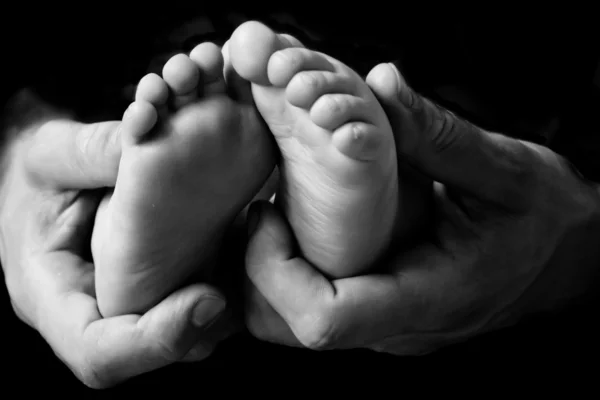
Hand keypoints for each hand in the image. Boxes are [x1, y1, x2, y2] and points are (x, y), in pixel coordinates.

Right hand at [0, 90, 232, 387]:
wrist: (51, 175)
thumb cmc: (41, 169)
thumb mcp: (50, 151)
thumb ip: (93, 150)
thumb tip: (150, 137)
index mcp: (50, 294)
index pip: (99, 353)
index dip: (157, 341)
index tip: (210, 299)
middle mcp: (94, 312)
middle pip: (153, 354)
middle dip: (204, 326)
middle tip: (245, 280)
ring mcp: (130, 303)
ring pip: (187, 336)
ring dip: (227, 308)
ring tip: (251, 257)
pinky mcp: (160, 286)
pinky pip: (201, 305)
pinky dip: (230, 283)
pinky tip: (248, 244)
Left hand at [242, 64, 599, 353]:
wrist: (571, 257)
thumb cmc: (546, 218)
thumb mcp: (505, 168)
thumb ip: (439, 133)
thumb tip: (379, 83)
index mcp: (427, 296)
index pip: (325, 321)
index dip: (274, 273)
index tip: (267, 212)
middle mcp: (398, 324)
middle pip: (290, 329)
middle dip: (255, 272)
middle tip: (261, 207)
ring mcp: (389, 322)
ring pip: (295, 323)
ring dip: (268, 271)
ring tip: (274, 211)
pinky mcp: (384, 308)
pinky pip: (320, 303)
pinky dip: (293, 267)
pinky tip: (299, 220)